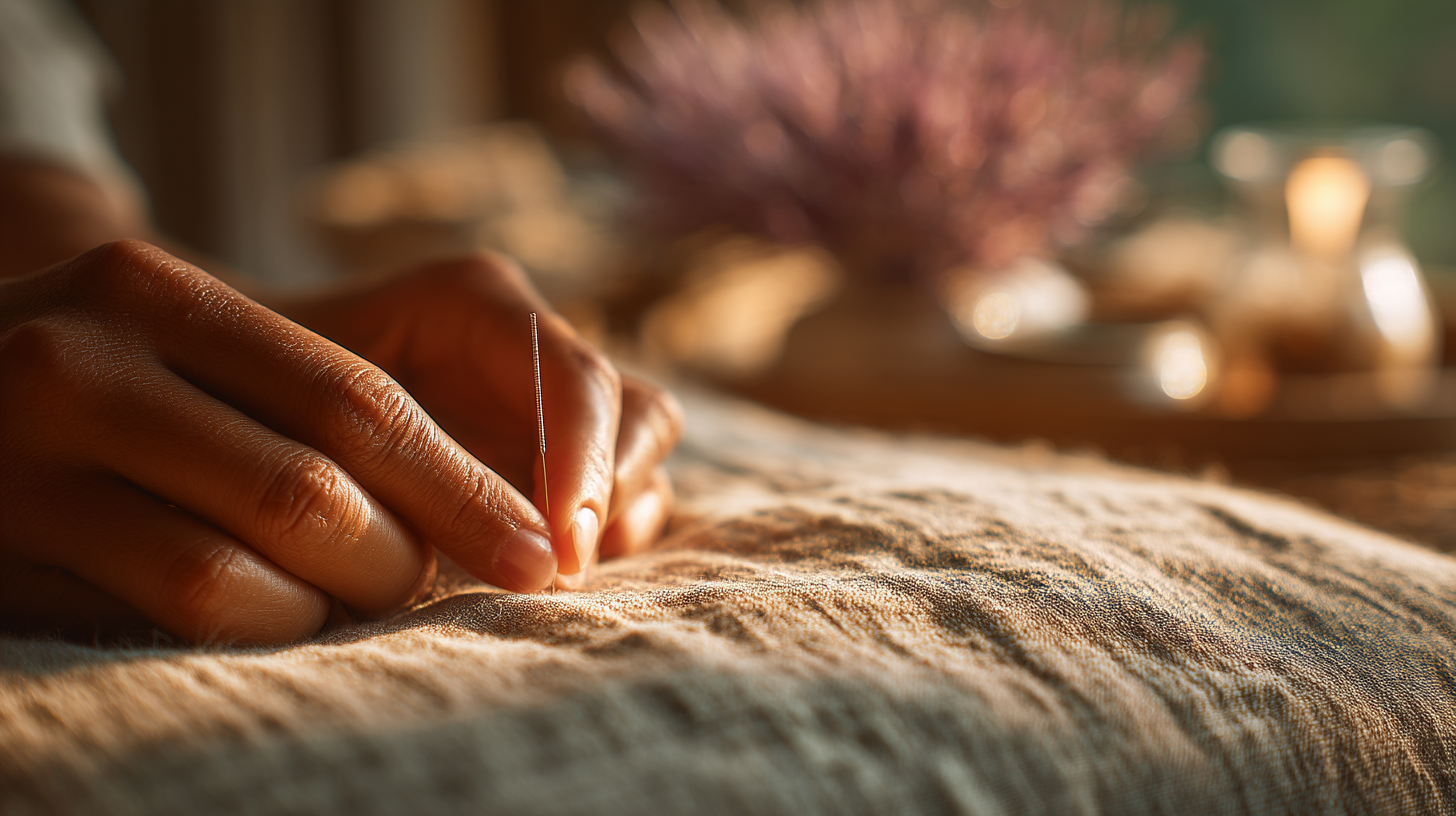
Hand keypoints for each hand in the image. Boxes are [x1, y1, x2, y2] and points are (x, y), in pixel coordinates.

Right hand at [0, 241, 567, 643]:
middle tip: (422, 581)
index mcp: (156, 294)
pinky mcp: (0, 544)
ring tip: (342, 597)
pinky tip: (264, 613)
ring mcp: (25, 458)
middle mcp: (84, 362)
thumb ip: (301, 394)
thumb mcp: (178, 341)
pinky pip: (163, 616)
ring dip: (324, 603)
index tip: (538, 551)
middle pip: (311, 491)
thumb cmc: (94, 380)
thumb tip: (476, 499)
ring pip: (237, 570)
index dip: (463, 488)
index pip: (356, 403)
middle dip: (401, 559)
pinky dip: (247, 627)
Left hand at [280, 251, 682, 583]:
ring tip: (563, 571)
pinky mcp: (554, 458)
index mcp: (477, 305)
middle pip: (630, 407)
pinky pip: (624, 491)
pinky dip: (611, 533)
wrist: (228, 392)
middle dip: (609, 491)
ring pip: (640, 447)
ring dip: (619, 513)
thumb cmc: (250, 386)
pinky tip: (561, 570)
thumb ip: (377, 442)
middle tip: (559, 570)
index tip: (560, 547)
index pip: (572, 375)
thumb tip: (469, 529)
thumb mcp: (293, 397)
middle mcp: (529, 346)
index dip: (583, 461)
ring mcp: (548, 403)